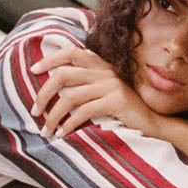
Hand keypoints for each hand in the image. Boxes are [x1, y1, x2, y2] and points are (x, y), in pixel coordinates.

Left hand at [30, 45, 157, 138]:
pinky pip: (84, 111)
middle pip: (63, 75)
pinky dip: (69, 124)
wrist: (155, 124)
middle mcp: (105, 72)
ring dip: (53, 116)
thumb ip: (86, 87)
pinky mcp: (117, 101)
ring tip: (46, 131)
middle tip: (35, 111)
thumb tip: (54, 93)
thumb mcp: (105, 94)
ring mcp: (112, 85)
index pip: (72, 52)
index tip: (33, 70)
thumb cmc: (125, 113)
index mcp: (101, 66)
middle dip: (44, 94)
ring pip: (70, 96)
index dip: (50, 59)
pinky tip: (62, 134)